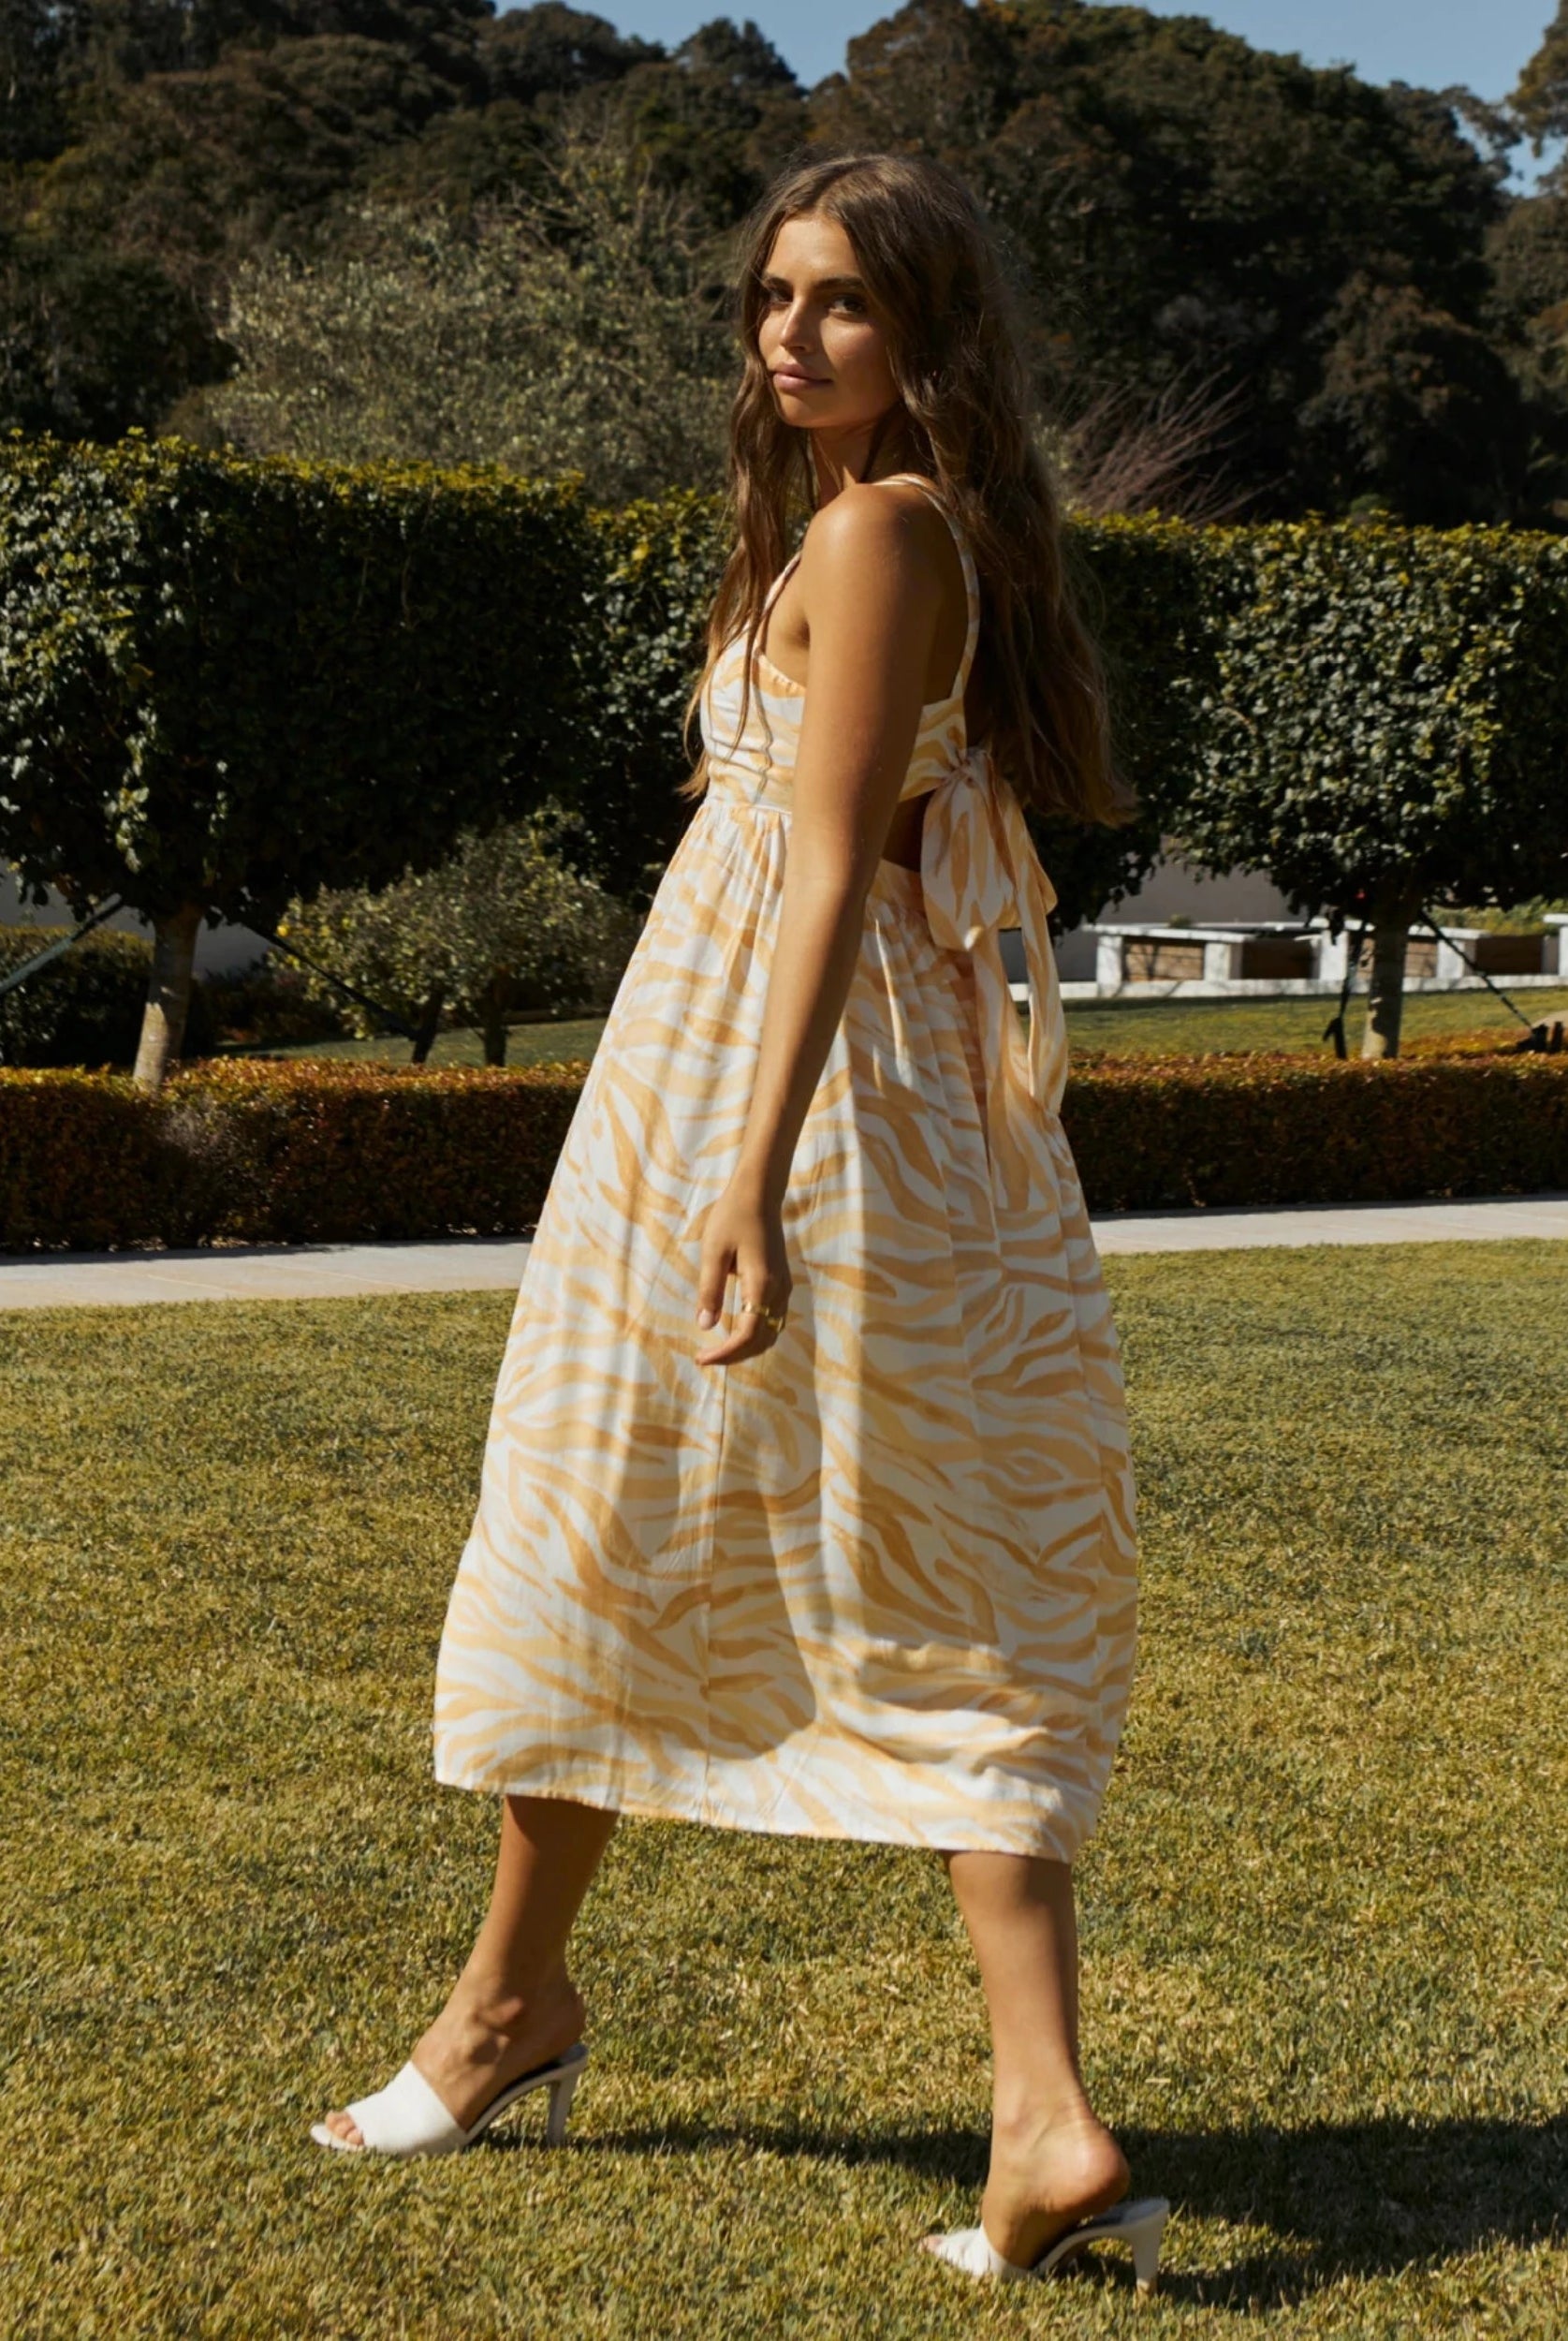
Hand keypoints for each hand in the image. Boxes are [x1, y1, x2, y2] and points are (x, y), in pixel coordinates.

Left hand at [694, 1179, 791, 1366]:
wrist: (760, 1193)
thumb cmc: (733, 1217)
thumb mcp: (713, 1252)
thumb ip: (710, 1290)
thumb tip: (705, 1326)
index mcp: (762, 1284)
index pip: (748, 1335)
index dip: (726, 1353)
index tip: (701, 1357)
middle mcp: (779, 1291)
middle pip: (762, 1340)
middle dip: (734, 1356)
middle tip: (705, 1357)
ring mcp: (784, 1287)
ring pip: (771, 1333)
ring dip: (746, 1348)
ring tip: (718, 1350)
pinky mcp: (782, 1282)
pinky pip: (773, 1320)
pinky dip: (756, 1335)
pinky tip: (736, 1332)